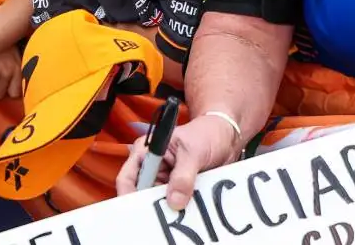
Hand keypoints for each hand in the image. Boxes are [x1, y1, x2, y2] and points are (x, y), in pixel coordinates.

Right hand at [115, 114, 241, 207]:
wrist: (227, 138)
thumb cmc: (206, 134)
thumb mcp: (193, 151)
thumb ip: (183, 175)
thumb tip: (174, 201)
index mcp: (147, 153)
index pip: (128, 178)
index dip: (128, 196)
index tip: (135, 212)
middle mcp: (153, 169)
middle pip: (142, 195)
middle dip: (151, 208)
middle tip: (161, 220)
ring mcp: (167, 182)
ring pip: (160, 203)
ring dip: (169, 211)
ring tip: (179, 218)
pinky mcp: (181, 192)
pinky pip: (177, 206)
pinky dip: (182, 212)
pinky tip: (190, 216)